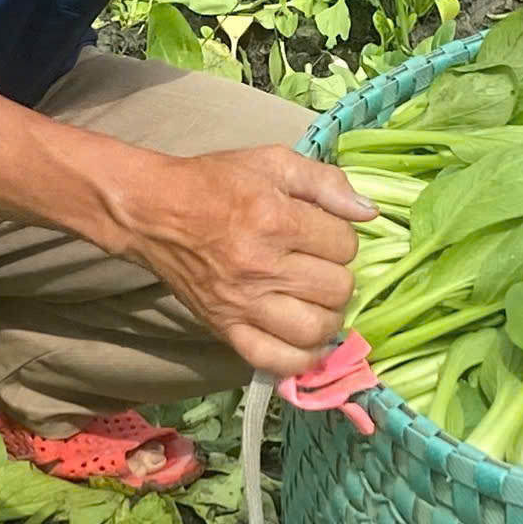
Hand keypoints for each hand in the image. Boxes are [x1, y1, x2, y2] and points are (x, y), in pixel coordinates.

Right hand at [112, 146, 375, 377]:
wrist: (154, 212)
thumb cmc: (216, 182)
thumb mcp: (272, 162)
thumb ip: (325, 181)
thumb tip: (368, 212)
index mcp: (275, 220)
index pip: (344, 245)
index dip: (343, 237)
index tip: (324, 232)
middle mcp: (261, 267)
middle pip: (337, 289)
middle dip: (339, 275)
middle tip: (322, 266)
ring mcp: (242, 305)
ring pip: (315, 329)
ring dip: (329, 317)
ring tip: (318, 301)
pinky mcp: (225, 329)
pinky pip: (276, 362)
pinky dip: (301, 358)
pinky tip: (307, 340)